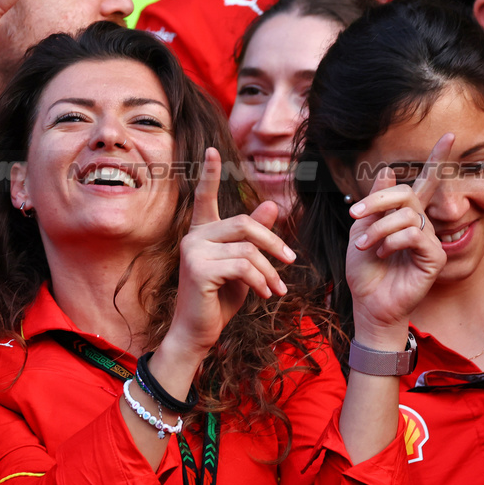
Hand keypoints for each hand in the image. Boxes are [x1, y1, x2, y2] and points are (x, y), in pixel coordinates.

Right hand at [164, 148, 295, 359]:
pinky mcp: (197, 269)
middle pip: (244, 223)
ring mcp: (192, 251)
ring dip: (269, 271)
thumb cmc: (219, 301)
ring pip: (247, 249)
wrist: (198, 334)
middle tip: (291, 261)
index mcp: (202, 233)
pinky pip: (243, 266)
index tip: (212, 151)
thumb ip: (254, 239)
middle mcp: (193, 237)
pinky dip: (261, 281)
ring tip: (276, 289)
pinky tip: (265, 294)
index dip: (210, 174)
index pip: (205, 197)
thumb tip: (271, 206)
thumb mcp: (243, 267)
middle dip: (272, 242)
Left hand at [345, 134, 453, 344]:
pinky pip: (415, 235)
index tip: (450, 134)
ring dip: (378, 227)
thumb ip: (376, 201)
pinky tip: (381, 254)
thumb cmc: (364, 270)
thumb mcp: (361, 229)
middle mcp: (423, 224)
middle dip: (378, 200)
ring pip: (408, 215)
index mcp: (407, 215)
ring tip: (365, 246)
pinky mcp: (435, 258)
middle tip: (355, 214)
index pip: (427, 182)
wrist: (367, 302)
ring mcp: (432, 241)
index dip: (438, 158)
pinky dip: (391, 241)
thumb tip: (390, 172)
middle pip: (410, 193)